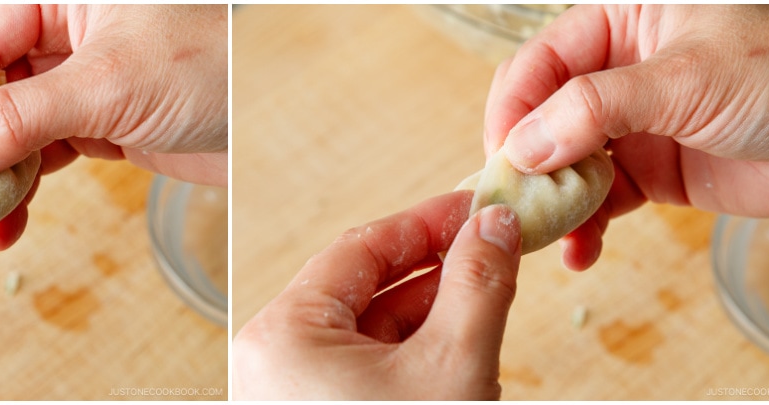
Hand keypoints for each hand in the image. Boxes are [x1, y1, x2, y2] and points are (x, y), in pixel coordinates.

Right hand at [0, 5, 226, 249]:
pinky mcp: (95, 125)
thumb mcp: (110, 85)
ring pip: (4, 126)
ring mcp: (75, 83)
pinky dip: (19, 190)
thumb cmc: (215, 69)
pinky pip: (37, 155)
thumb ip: (23, 116)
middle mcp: (60, 33)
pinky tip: (6, 226)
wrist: (276, 118)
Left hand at [233, 191, 521, 399]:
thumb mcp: (452, 365)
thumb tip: (495, 226)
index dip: (428, 224)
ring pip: (367, 330)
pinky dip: (411, 356)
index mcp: (283, 334)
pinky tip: (459, 351)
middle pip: (364, 287)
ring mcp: (290, 390)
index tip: (477, 208)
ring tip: (487, 300)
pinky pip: (362, 368)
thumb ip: (477, 286)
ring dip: (430, 315)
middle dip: (435, 270)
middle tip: (492, 249)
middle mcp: (273, 359)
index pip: (361, 248)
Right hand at [483, 5, 768, 269]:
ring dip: (552, 202)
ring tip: (545, 237)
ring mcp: (632, 125)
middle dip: (525, 162)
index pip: (540, 62)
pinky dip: (585, 228)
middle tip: (513, 204)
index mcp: (620, 22)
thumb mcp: (684, 79)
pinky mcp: (650, 172)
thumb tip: (522, 146)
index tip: (502, 156)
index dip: (514, 108)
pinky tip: (580, 252)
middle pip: (541, 116)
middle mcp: (616, 71)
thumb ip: (595, 109)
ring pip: (564, 164)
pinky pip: (599, 201)